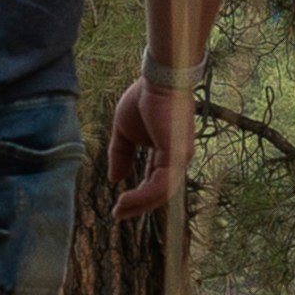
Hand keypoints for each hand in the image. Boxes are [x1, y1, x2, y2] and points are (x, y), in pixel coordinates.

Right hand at [106, 75, 194, 217]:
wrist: (157, 79)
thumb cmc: (144, 98)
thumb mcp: (124, 131)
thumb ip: (121, 154)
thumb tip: (115, 179)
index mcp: (166, 153)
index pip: (153, 181)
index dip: (136, 195)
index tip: (118, 205)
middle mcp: (177, 159)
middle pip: (159, 192)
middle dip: (138, 206)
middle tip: (118, 215)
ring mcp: (180, 159)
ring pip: (161, 193)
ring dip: (139, 205)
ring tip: (120, 211)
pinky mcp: (177, 156)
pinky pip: (161, 184)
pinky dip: (143, 196)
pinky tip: (126, 199)